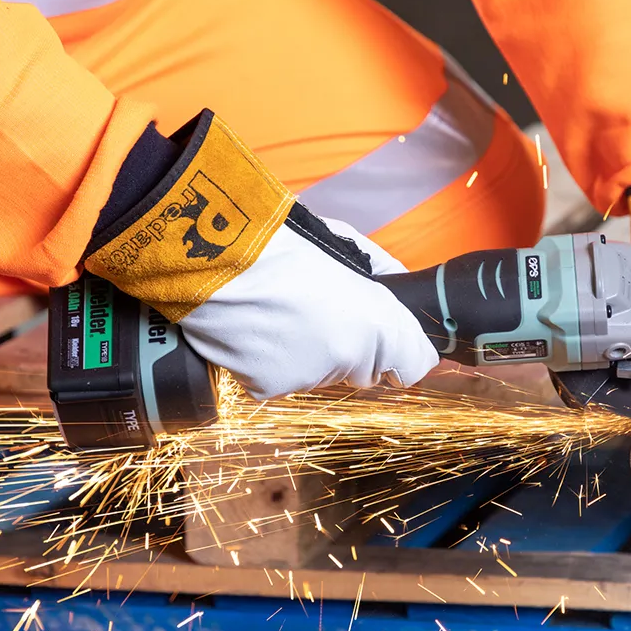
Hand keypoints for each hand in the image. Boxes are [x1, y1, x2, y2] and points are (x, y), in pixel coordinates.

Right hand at [183, 213, 438, 398]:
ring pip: (321, 376)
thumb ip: (382, 274)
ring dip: (308, 353)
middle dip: (349, 347)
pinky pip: (282, 379)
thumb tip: (398, 285)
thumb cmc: (281, 242)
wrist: (216, 256)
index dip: (397, 346)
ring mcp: (307, 378)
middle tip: (315, 310)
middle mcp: (348, 359)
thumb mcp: (346, 245)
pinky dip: (273, 360)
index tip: (382, 333)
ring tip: (279, 313)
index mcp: (378, 323)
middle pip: (364, 370)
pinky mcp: (268, 388)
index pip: (413, 364)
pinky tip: (259, 327)